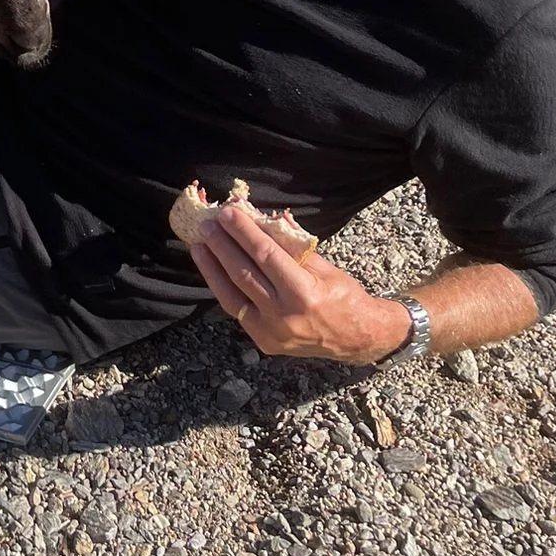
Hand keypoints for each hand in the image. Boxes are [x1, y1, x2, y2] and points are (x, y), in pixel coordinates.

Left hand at [190, 203, 412, 363]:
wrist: (356, 338)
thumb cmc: (344, 296)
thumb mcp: (323, 268)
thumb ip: (291, 247)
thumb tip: (263, 219)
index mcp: (303, 294)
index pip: (265, 256)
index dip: (244, 232)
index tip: (227, 213)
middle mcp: (284, 316)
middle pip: (243, 274)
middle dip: (222, 246)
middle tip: (207, 224)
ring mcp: (271, 333)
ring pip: (231, 296)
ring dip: (212, 268)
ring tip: (198, 246)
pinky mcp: (263, 342)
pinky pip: (237, 311)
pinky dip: (223, 289)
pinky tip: (213, 270)